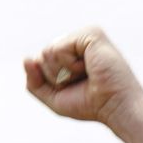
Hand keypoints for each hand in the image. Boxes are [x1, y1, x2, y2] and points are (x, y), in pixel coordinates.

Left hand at [24, 27, 142, 128]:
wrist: (114, 108)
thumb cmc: (91, 105)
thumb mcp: (54, 98)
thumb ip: (34, 82)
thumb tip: (27, 58)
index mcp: (72, 54)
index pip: (41, 61)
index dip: (49, 79)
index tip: (73, 87)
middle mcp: (78, 42)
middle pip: (43, 55)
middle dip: (54, 76)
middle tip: (80, 82)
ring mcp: (85, 36)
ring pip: (48, 51)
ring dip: (62, 71)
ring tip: (85, 74)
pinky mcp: (91, 34)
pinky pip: (59, 47)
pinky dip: (68, 64)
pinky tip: (88, 67)